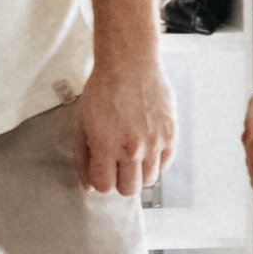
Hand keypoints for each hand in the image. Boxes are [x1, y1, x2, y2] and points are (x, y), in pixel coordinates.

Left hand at [70, 47, 176, 197]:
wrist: (130, 64)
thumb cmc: (104, 89)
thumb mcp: (81, 122)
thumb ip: (83, 157)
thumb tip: (87, 184)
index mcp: (106, 145)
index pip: (104, 186)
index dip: (100, 180)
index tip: (101, 170)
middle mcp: (132, 147)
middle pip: (129, 189)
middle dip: (120, 181)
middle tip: (117, 165)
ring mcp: (154, 142)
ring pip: (149, 181)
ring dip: (139, 173)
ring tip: (132, 156)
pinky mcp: (170, 135)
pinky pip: (165, 165)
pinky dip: (156, 162)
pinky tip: (146, 147)